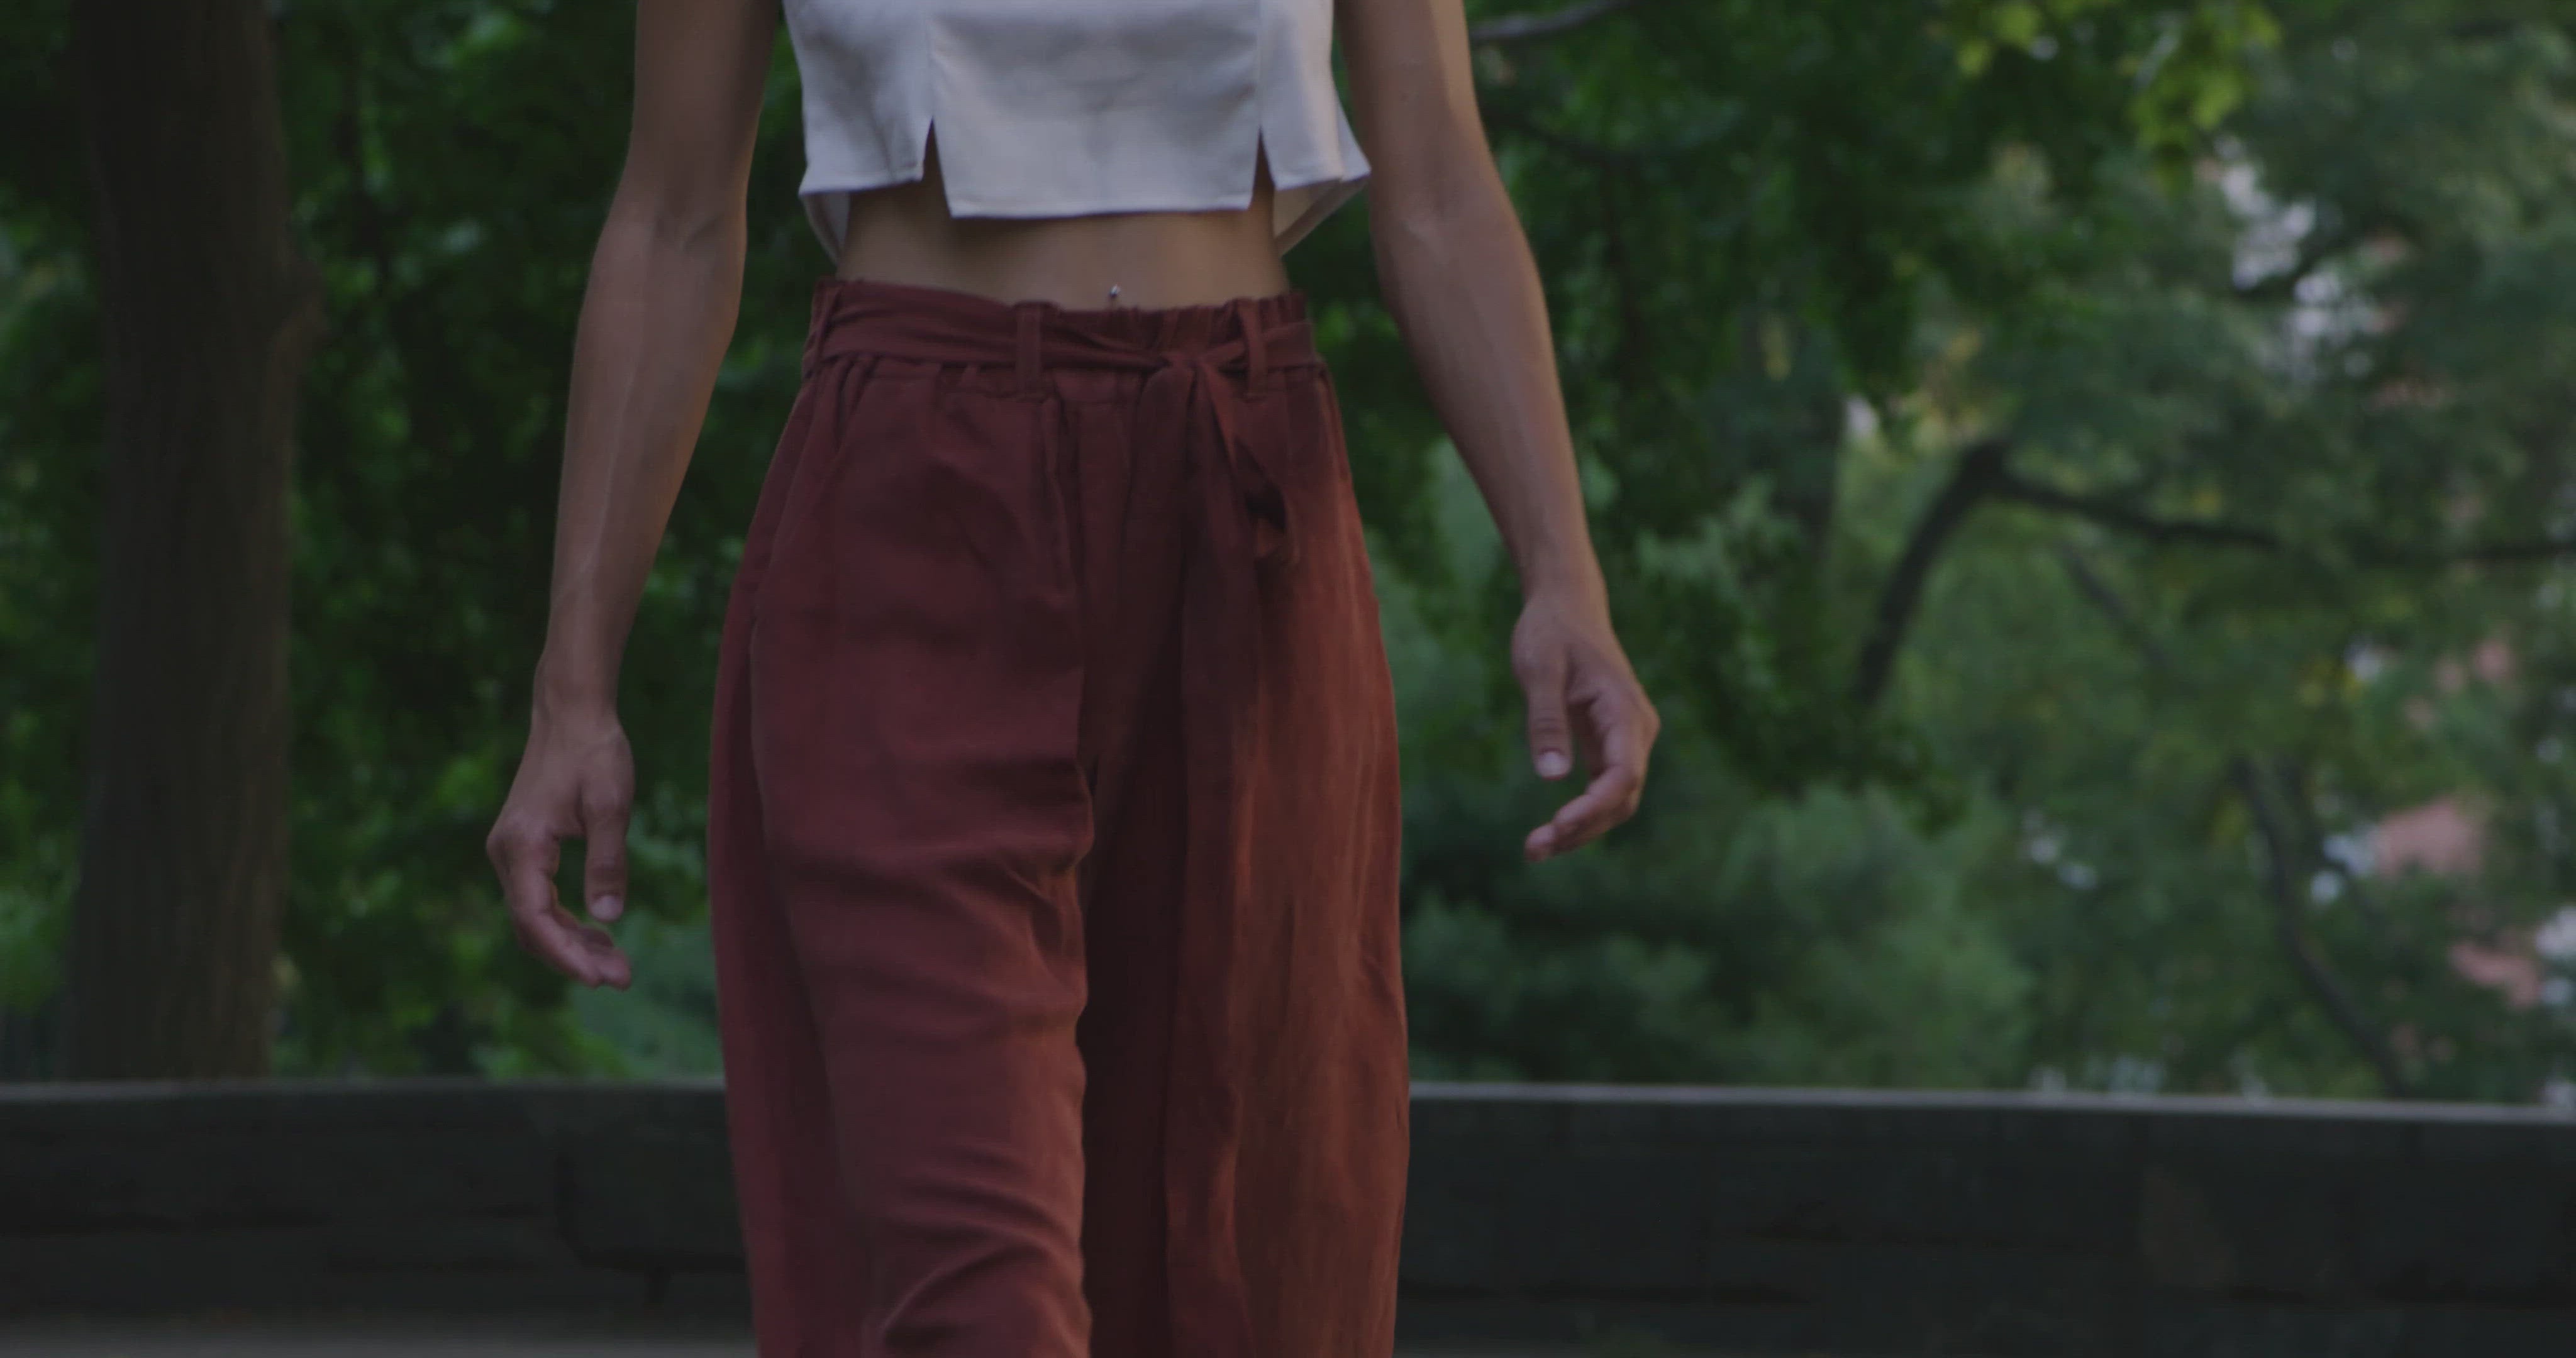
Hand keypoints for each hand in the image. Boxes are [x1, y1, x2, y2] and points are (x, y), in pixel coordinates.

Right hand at [485, 701, 635, 988]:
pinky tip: (601, 935)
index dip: (565, 953)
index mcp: (521, 845)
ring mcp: (512, 852)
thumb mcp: (611, 805)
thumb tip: (609, 918)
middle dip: (574, 957)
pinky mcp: (525, 849)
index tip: (599, 980)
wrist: (572, 714)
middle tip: (622, 978)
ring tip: (618, 966)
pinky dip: (568, 921)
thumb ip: (608, 861)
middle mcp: (506, 853)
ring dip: (572, 943)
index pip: (534, 917)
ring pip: (535, 916)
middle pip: (532, 925)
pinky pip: (540, 899)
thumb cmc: (594, 753)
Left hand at [1512, 585, 1659, 861]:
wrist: (1566, 607)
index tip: (1558, 826)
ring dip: (1581, 829)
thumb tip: (1552, 778)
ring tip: (1535, 849)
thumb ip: (1546, 721)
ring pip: (1614, 800)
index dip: (1594, 807)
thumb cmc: (1550, 632)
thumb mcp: (1538, 669)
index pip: (1623, 774)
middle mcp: (1635, 731)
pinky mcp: (1609, 745)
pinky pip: (1602, 790)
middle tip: (1535, 849)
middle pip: (1621, 797)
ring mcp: (1625, 740)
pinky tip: (1549, 832)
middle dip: (1583, 828)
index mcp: (1624, 711)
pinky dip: (1580, 814)